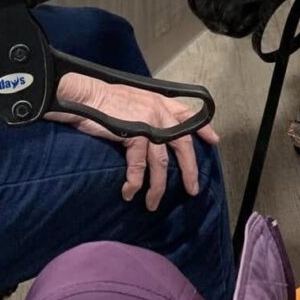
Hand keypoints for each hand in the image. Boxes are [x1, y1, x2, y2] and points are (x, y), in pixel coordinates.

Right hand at [52, 73, 218, 211]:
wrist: (86, 95)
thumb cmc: (104, 98)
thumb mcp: (133, 100)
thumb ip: (146, 112)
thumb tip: (151, 130)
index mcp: (160, 102)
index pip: (188, 114)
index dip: (203, 128)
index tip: (214, 140)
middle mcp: (159, 112)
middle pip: (183, 145)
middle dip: (189, 170)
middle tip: (192, 190)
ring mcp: (149, 123)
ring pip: (161, 164)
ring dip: (158, 188)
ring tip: (152, 204)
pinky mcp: (135, 134)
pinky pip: (138, 167)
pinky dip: (134, 183)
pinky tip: (129, 193)